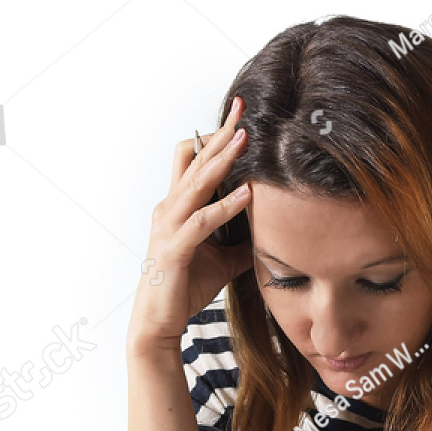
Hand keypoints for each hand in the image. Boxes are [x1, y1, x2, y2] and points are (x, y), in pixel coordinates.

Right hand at [127, 96, 253, 354]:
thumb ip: (242, 242)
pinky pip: (202, 222)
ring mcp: (169, 226)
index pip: (193, 159)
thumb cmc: (185, 286)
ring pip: (196, 184)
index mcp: (178, 206)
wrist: (159, 321)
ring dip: (222, 160)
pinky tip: (248, 195)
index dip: (214, 136)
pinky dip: (226, 207)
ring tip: (246, 139)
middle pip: (193, 160)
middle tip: (242, 109)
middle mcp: (169, 208)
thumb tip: (272, 234)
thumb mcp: (223, 260)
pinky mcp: (175, 249)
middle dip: (219, 134)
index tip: (239, 116)